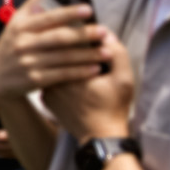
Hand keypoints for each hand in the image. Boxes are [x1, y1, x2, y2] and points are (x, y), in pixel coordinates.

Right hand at [0, 0, 106, 103]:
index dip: (69, 13)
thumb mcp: (15, 24)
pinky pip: (63, 75)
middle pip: (59, 38)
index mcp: (20, 26)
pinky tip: (95, 68)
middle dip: (84, 34)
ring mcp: (28, 62)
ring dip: (88, 55)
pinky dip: (80, 72)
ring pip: (64, 57)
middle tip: (104, 31)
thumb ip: (32, 6)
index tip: (88, 9)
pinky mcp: (34, 79)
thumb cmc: (12, 47)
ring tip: (107, 52)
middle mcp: (23, 43)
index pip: (47, 17)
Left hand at [42, 30, 134, 144]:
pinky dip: (59, 76)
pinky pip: (50, 80)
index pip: (69, 42)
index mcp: (69, 72)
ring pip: (52, 66)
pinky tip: (72, 78)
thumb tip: (105, 33)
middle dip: (71, 47)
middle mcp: (51, 80)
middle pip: (57, 53)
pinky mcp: (45, 99)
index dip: (83, 36)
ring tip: (81, 63)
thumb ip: (117, 53)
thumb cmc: (113, 107)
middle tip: (87, 51)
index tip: (93, 38)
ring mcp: (45, 90)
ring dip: (63, 61)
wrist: (100, 136)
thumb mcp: (123, 79)